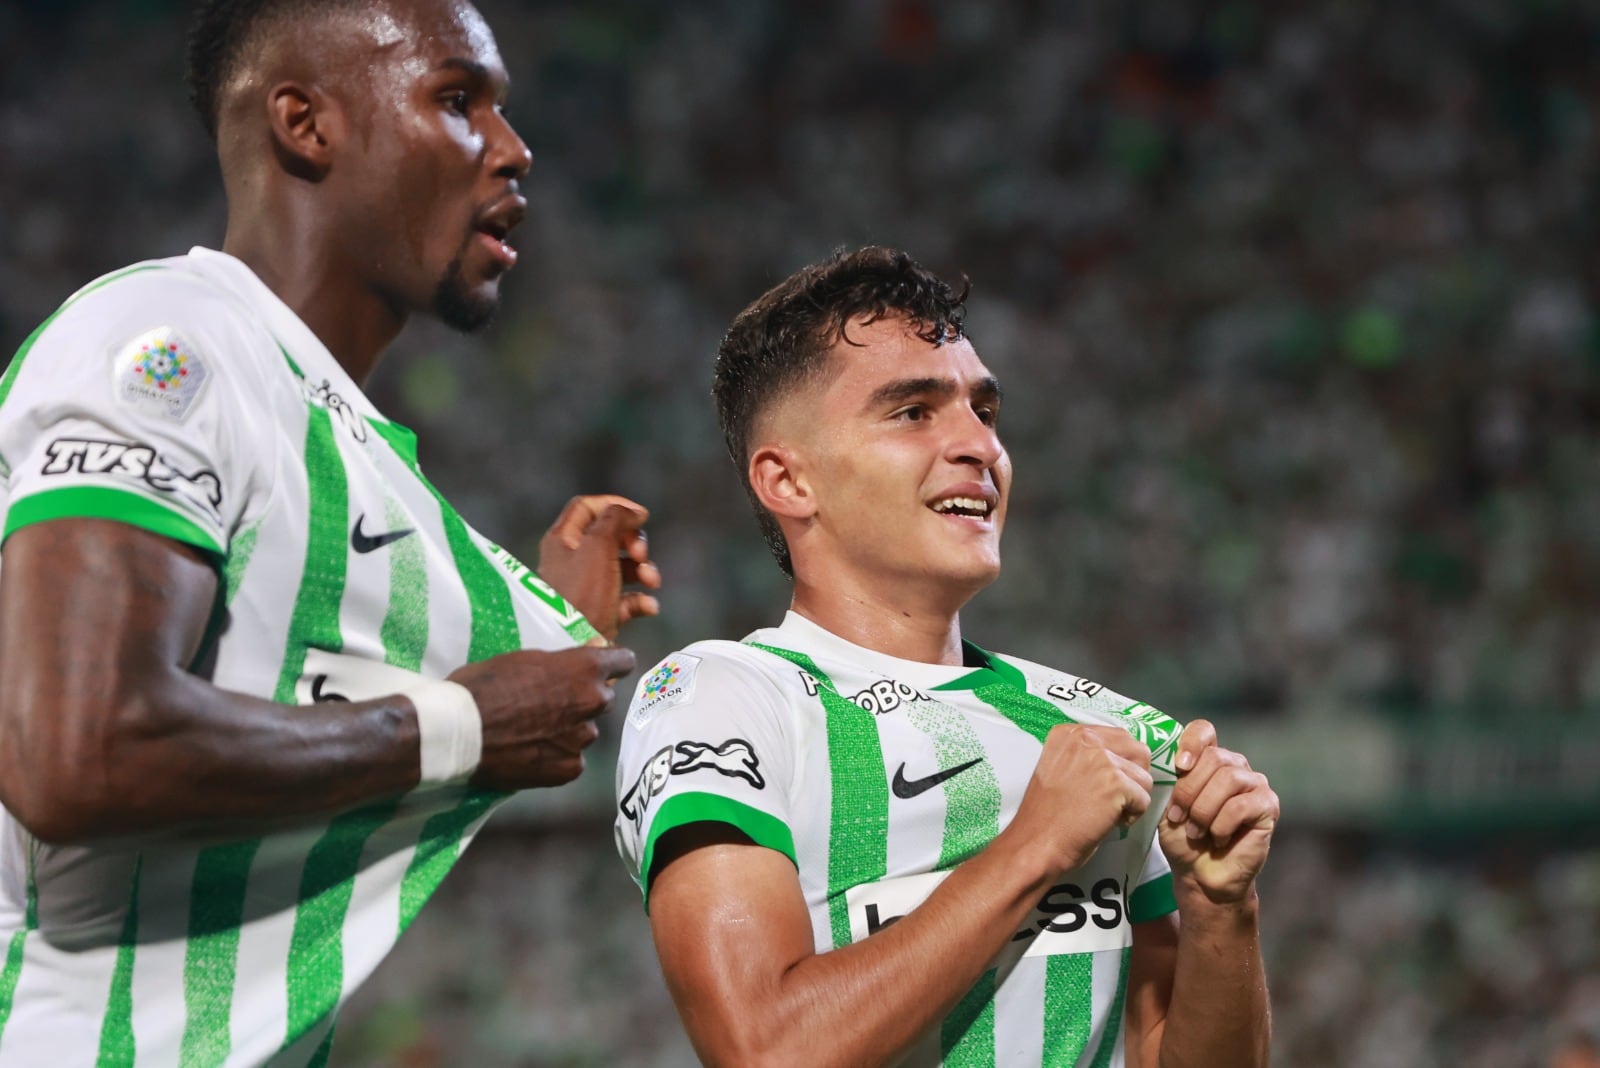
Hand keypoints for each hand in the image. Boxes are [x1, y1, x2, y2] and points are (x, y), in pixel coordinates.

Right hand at [450, 645, 636, 788]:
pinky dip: (557, 757)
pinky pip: (572, 760)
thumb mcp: (524, 658)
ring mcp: (582, 739)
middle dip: (583, 699)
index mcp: (585, 668)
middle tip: (550, 704)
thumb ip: (565, 660)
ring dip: (569, 730)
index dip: (611, 665)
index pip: (623, 661)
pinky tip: (531, 753)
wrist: (458, 732)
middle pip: (602, 699)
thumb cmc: (484, 685)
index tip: (601, 669)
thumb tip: (597, 648)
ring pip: (585, 731)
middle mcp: (592, 702)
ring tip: (533, 732)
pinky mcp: (569, 769)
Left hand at [536, 495, 660, 640]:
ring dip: (644, 571)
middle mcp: (572, 560)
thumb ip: (615, 520)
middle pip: (611, 536)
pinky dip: (641, 600)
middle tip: (641, 554)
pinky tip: (648, 607)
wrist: (572, 647)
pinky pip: (626, 598)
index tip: (640, 515)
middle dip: (635, 543)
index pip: (588, 507)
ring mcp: (587, 587)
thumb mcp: (598, 547)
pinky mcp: (600, 611)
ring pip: (623, 567)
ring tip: (651, 582)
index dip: (616, 506)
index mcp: (563, 539)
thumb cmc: (580, 594)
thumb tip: (634, 512)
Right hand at [1002, 723, 1153, 878]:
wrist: (1036, 842)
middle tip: (1113, 799)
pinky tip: (1108, 822)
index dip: (1120, 764)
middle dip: (1133, 778)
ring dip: (1132, 800)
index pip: (1120, 737)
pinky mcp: (1115, 784)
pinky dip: (1131, 816)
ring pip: (1144, 779)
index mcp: (1070, 733)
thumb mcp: (1059, 768)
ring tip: (1107, 813)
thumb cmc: (1046, 814)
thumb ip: (1086, 756)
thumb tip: (1122, 760)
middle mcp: (1087, 739)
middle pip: (1138, 751)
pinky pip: (1144, 800)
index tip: (1103, 784)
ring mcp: (1102, 760)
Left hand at [1158, 719, 1277, 904]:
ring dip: (1204, 809)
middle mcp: (1235, 766)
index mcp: (1208, 760)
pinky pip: (1241, 805)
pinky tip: (1218, 838)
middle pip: (1214, 757)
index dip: (1191, 743)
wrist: (1200, 875)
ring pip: (1228, 779)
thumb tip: (1165, 758)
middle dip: (1189, 790)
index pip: (1204, 730)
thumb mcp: (1167, 804)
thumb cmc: (1183, 838)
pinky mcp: (1268, 806)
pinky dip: (1221, 824)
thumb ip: (1170, 778)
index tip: (1179, 766)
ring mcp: (1255, 784)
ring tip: (1196, 830)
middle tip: (1179, 817)